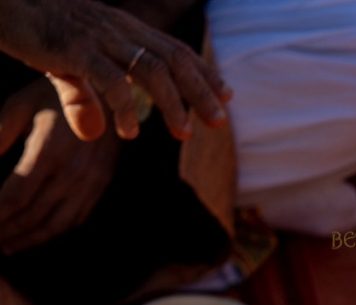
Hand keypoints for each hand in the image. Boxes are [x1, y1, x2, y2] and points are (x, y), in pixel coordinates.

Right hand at [0, 0, 229, 140]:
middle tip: (218, 122)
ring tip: (183, 133)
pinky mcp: (75, 48)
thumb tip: (95, 134)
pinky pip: (110, 79)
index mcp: (126, 29)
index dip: (204, 72)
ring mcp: (99, 37)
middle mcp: (119, 29)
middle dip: (201, 91)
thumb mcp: (68, 67)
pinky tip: (129, 132)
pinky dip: (125, 107)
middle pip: (173, 60)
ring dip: (173, 103)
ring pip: (151, 69)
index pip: (175, 50)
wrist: (4, 6)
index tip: (227, 96)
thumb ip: (85, 98)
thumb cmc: (38, 31)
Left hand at [0, 79, 119, 253]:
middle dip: (5, 231)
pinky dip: (52, 232)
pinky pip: (75, 219)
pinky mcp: (100, 185)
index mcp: (48, 151)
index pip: (15, 197)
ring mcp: (90, 182)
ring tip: (6, 246)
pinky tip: (34, 234)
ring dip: (28, 239)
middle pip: (33, 216)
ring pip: (55, 224)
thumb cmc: (53, 96)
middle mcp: (73, 172)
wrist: (107, 94)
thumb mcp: (18, 108)